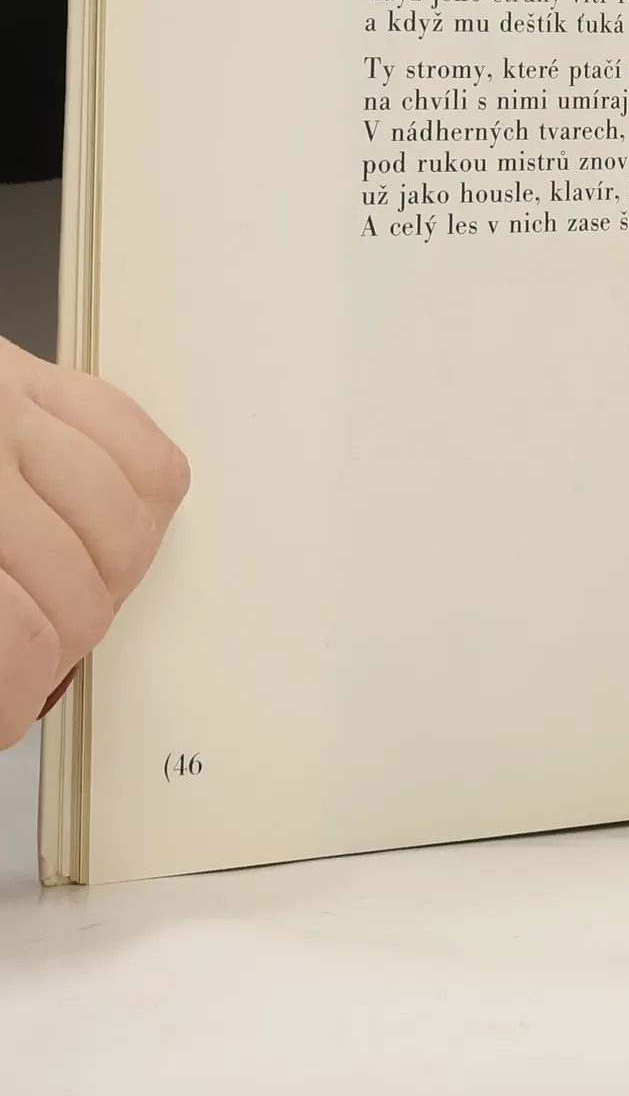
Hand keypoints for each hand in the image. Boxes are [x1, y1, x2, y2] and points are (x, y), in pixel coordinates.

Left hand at [0, 339, 189, 745]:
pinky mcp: (46, 381)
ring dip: (109, 590)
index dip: (16, 698)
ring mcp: (18, 409)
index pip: (20, 639)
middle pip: (81, 595)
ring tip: (65, 602)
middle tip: (28, 664)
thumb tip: (4, 695)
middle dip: (61, 650)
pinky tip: (104, 534)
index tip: (7, 714)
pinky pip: (147, 455)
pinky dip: (146, 508)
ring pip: (128, 532)